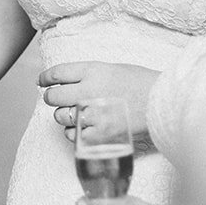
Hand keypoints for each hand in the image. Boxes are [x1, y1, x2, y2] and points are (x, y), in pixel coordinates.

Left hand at [39, 62, 158, 145]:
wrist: (162, 102)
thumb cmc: (141, 84)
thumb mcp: (112, 69)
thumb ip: (89, 75)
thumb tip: (66, 82)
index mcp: (92, 71)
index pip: (56, 73)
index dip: (45, 78)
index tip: (42, 81)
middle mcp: (89, 90)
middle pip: (53, 96)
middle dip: (53, 98)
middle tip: (58, 100)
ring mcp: (93, 114)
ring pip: (61, 117)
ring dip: (64, 116)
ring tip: (76, 115)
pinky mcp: (99, 133)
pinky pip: (73, 135)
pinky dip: (74, 133)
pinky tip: (83, 128)